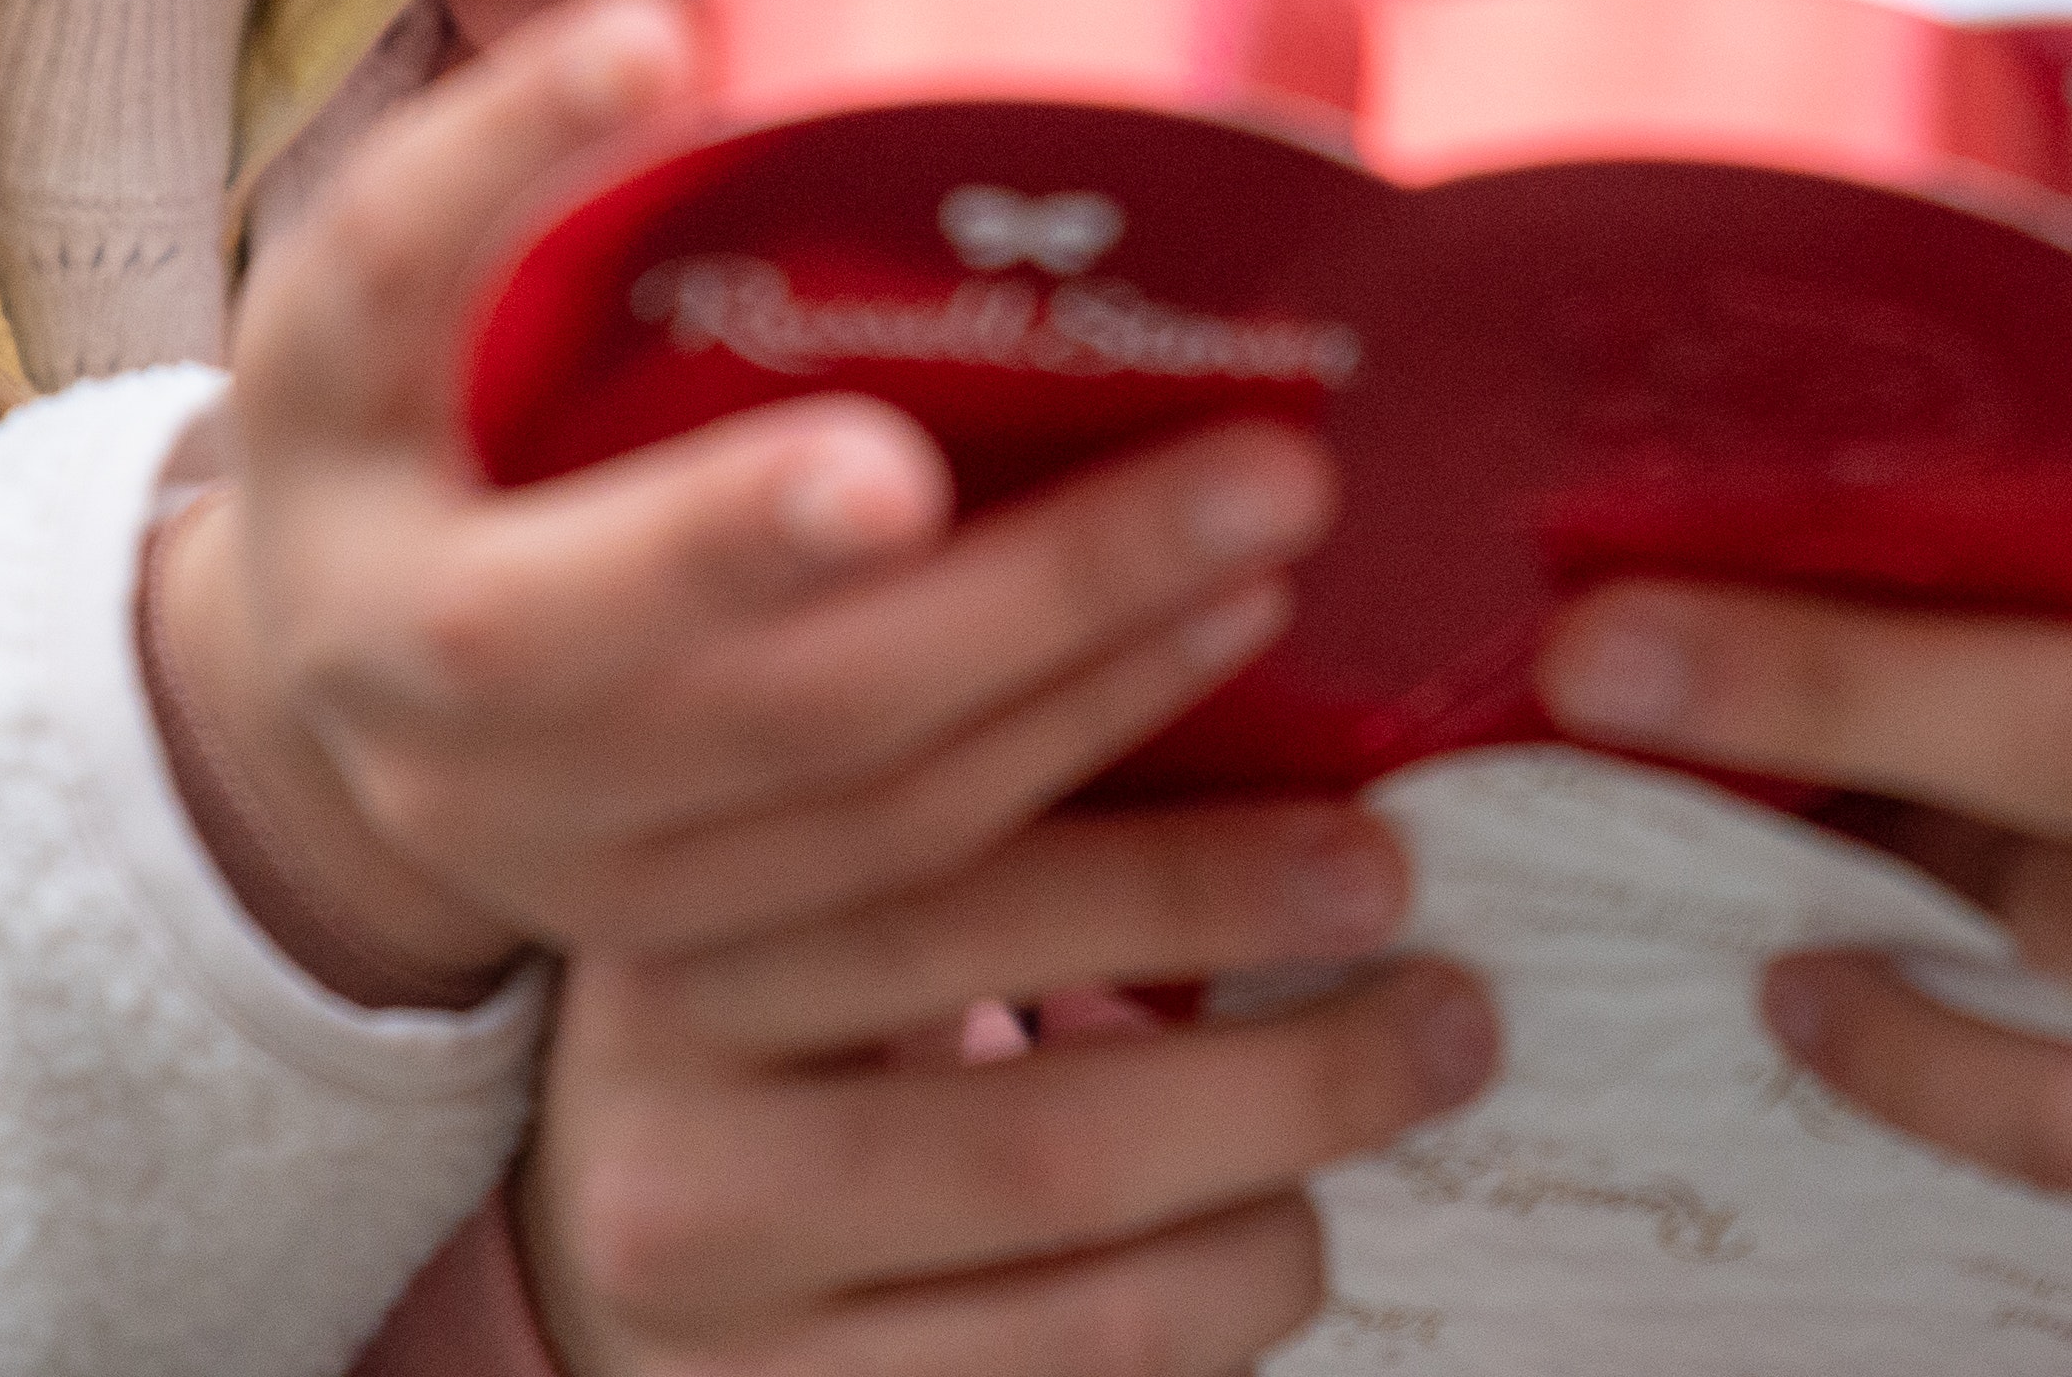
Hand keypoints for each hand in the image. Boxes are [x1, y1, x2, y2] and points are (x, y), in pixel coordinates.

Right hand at [156, 0, 1340, 986]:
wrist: (336, 694)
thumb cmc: (440, 410)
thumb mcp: (434, 274)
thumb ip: (558, 164)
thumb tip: (759, 21)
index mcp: (323, 425)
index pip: (378, 271)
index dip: (502, 151)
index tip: (659, 34)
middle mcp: (385, 646)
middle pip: (588, 610)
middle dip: (835, 514)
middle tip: (1057, 403)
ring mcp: (526, 828)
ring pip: (806, 759)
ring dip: (1056, 638)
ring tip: (1254, 508)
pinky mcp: (662, 939)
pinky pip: (894, 882)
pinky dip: (1079, 772)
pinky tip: (1227, 662)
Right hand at [525, 804, 1495, 1376]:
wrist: (619, 1219)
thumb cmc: (788, 1000)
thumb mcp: (819, 881)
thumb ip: (979, 820)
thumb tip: (1298, 754)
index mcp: (677, 946)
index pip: (954, 897)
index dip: (1189, 866)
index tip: (1379, 833)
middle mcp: (674, 1149)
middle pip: (1048, 1131)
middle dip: (1294, 1068)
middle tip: (1452, 999)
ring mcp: (730, 1333)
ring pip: (1088, 1305)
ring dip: (1282, 1211)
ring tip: (1384, 1121)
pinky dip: (1208, 1320)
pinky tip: (1276, 1238)